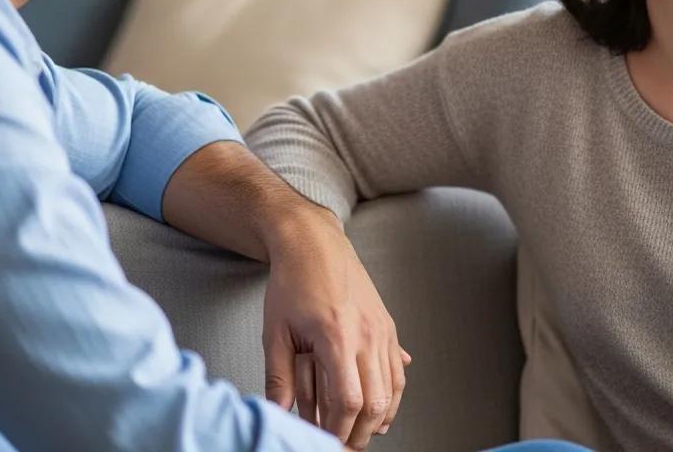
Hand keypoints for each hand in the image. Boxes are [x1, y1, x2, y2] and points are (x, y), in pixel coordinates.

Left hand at [262, 204, 411, 448]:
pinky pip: (397, 367)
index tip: (324, 442)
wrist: (314, 241)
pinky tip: (379, 406)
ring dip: (380, 417)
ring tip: (361, 432)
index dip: (337, 430)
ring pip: (394, 387)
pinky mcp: (386, 323)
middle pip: (376, 401)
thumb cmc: (292, 282)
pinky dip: (392, 393)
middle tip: (343, 445)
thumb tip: (279, 415)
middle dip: (360, 433)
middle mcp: (366, 333)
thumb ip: (279, 378)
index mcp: (337, 335)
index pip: (348, 401)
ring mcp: (381, 327)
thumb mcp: (275, 331)